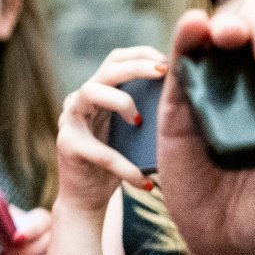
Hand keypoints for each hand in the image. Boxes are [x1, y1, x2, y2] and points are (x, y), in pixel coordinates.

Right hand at [55, 47, 167, 214]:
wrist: (87, 200)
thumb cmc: (117, 163)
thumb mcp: (135, 133)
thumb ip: (149, 110)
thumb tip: (185, 93)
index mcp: (99, 94)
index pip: (115, 60)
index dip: (140, 54)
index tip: (168, 59)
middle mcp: (81, 102)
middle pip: (105, 70)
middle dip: (135, 67)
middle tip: (163, 72)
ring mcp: (70, 122)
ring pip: (90, 92)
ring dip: (121, 101)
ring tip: (140, 121)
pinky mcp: (68, 146)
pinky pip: (100, 151)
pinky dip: (125, 167)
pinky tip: (144, 183)